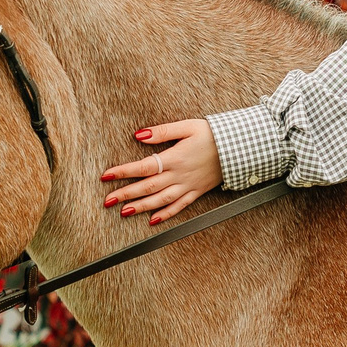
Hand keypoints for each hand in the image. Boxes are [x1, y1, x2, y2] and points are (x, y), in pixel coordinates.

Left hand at [101, 118, 222, 223]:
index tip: (106, 176)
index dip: (123, 172)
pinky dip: (166, 215)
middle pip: (148, 187)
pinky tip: (153, 220)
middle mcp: (179, 175)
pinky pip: (179, 207)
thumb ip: (163, 131)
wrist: (240, 148)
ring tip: (124, 212)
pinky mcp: (197, 192)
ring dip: (141, 207)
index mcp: (175, 158)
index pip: (143, 167)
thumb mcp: (188, 126)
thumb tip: (139, 135)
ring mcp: (188, 186)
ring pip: (161, 200)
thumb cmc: (214, 134)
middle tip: (108, 201)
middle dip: (126, 194)